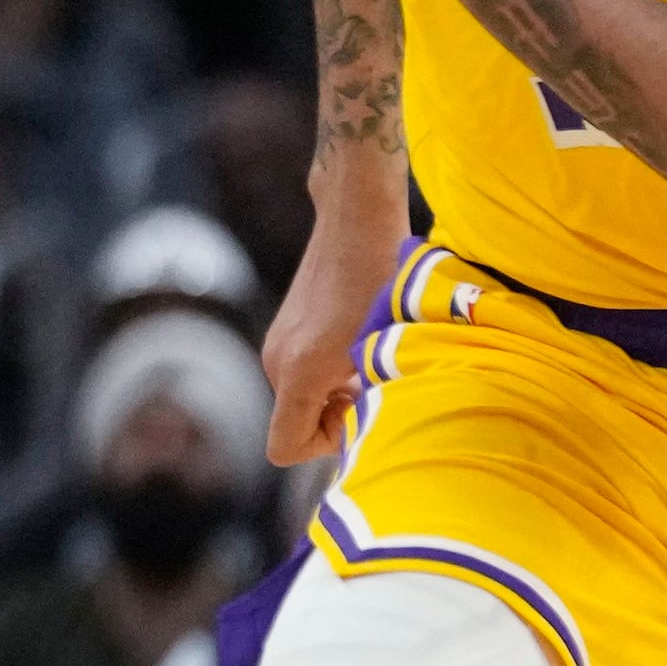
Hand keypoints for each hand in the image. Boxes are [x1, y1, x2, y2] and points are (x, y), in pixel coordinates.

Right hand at [264, 203, 406, 464]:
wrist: (357, 216)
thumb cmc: (384, 277)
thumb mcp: (388, 344)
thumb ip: (374, 394)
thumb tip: (378, 426)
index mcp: (299, 373)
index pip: (285, 449)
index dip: (325, 446)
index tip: (358, 412)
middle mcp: (277, 363)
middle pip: (297, 423)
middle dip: (337, 416)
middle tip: (377, 381)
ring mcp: (278, 344)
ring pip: (302, 398)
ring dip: (337, 392)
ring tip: (374, 358)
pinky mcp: (286, 330)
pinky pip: (302, 375)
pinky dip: (330, 372)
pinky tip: (361, 340)